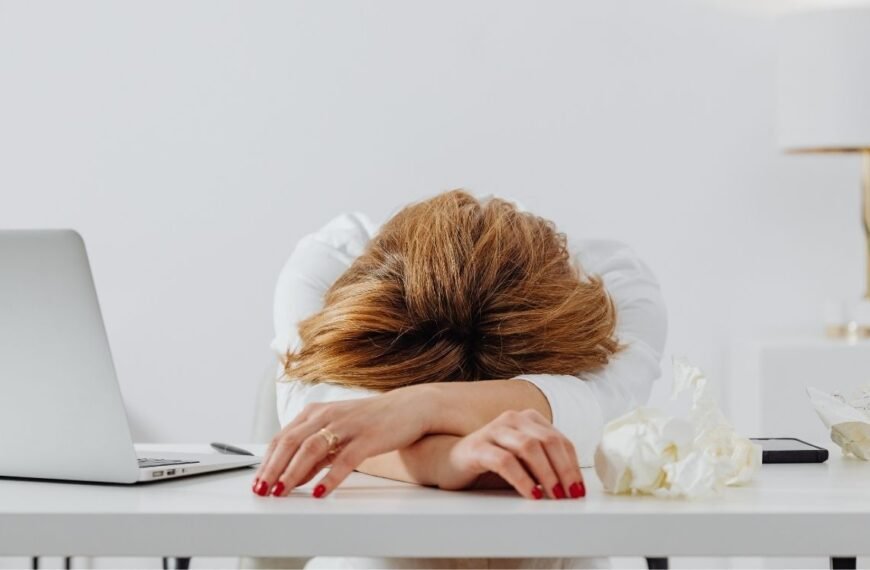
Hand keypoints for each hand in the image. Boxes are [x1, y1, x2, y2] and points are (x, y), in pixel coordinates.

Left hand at [253, 384, 437, 497]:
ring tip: (283, 491)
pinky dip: (330, 477)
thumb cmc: (372, 421)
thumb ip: (316, 454)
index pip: (282, 438)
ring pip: (312, 448)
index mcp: (316, 412)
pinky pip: (345, 459)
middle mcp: (328, 415)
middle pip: (291, 442)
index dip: (267, 461)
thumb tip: (293, 476)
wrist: (410, 407)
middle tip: (263, 490)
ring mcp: (348, 425)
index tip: (257, 482)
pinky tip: (320, 492)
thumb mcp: (338, 434)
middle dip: (273, 468)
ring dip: (293, 472)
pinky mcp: (368, 437)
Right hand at [438, 409, 585, 499]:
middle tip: (571, 495)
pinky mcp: (478, 447)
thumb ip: (545, 465)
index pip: (560, 440)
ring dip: (547, 474)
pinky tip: (531, 494)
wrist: (449, 462)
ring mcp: (494, 430)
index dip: (573, 466)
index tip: (579, 489)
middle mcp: (512, 419)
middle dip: (564, 471)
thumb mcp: (524, 462)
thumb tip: (573, 487)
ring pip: (529, 447)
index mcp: (528, 419)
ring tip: (554, 496)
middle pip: (548, 442)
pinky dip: (522, 479)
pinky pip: (505, 461)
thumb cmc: (491, 463)